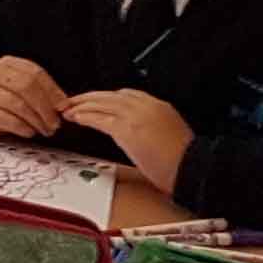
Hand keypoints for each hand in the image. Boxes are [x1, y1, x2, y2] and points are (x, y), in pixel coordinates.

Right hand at [0, 54, 69, 142]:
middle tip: (56, 122)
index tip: (64, 106)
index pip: (35, 73)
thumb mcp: (21, 87)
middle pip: (26, 86)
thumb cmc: (4, 98)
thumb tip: (65, 105)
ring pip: (18, 104)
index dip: (53, 91)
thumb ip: (42, 91)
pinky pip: (8, 120)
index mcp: (8, 64)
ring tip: (46, 130)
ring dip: (37, 120)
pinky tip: (30, 132)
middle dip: (45, 107)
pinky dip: (24, 127)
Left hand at [64, 87, 194, 194]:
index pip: (126, 94)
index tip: (95, 101)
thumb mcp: (171, 133)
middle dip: (89, 97)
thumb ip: (152, 126)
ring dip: (82, 105)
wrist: (193, 169)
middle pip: (110, 95)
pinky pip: (99, 118)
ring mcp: (136, 116)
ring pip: (102, 103)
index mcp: (160, 106)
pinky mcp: (127, 130)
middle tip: (73, 101)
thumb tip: (136, 133)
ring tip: (69, 109)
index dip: (106, 97)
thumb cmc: (185, 161)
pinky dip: (84, 116)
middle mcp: (147, 106)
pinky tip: (76, 118)